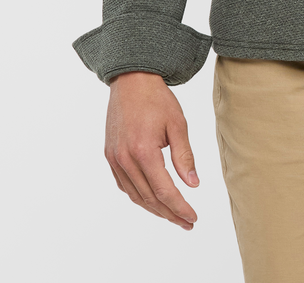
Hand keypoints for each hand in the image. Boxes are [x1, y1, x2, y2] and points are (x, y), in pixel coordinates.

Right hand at [104, 71, 199, 229]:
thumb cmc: (157, 99)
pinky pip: (124, 185)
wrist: (131, 80)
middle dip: (170, 214)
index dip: (180, 207)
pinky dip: (139, 196)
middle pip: (149, 198)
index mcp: (144, 151)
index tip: (193, 217)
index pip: (164, 191)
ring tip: (173, 215)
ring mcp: (114, 159)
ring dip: (154, 209)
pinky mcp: (110, 155)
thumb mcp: (177, 124)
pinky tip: (152, 199)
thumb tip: (193, 185)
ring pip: (135, 195)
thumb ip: (184, 156)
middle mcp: (125, 159)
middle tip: (187, 223)